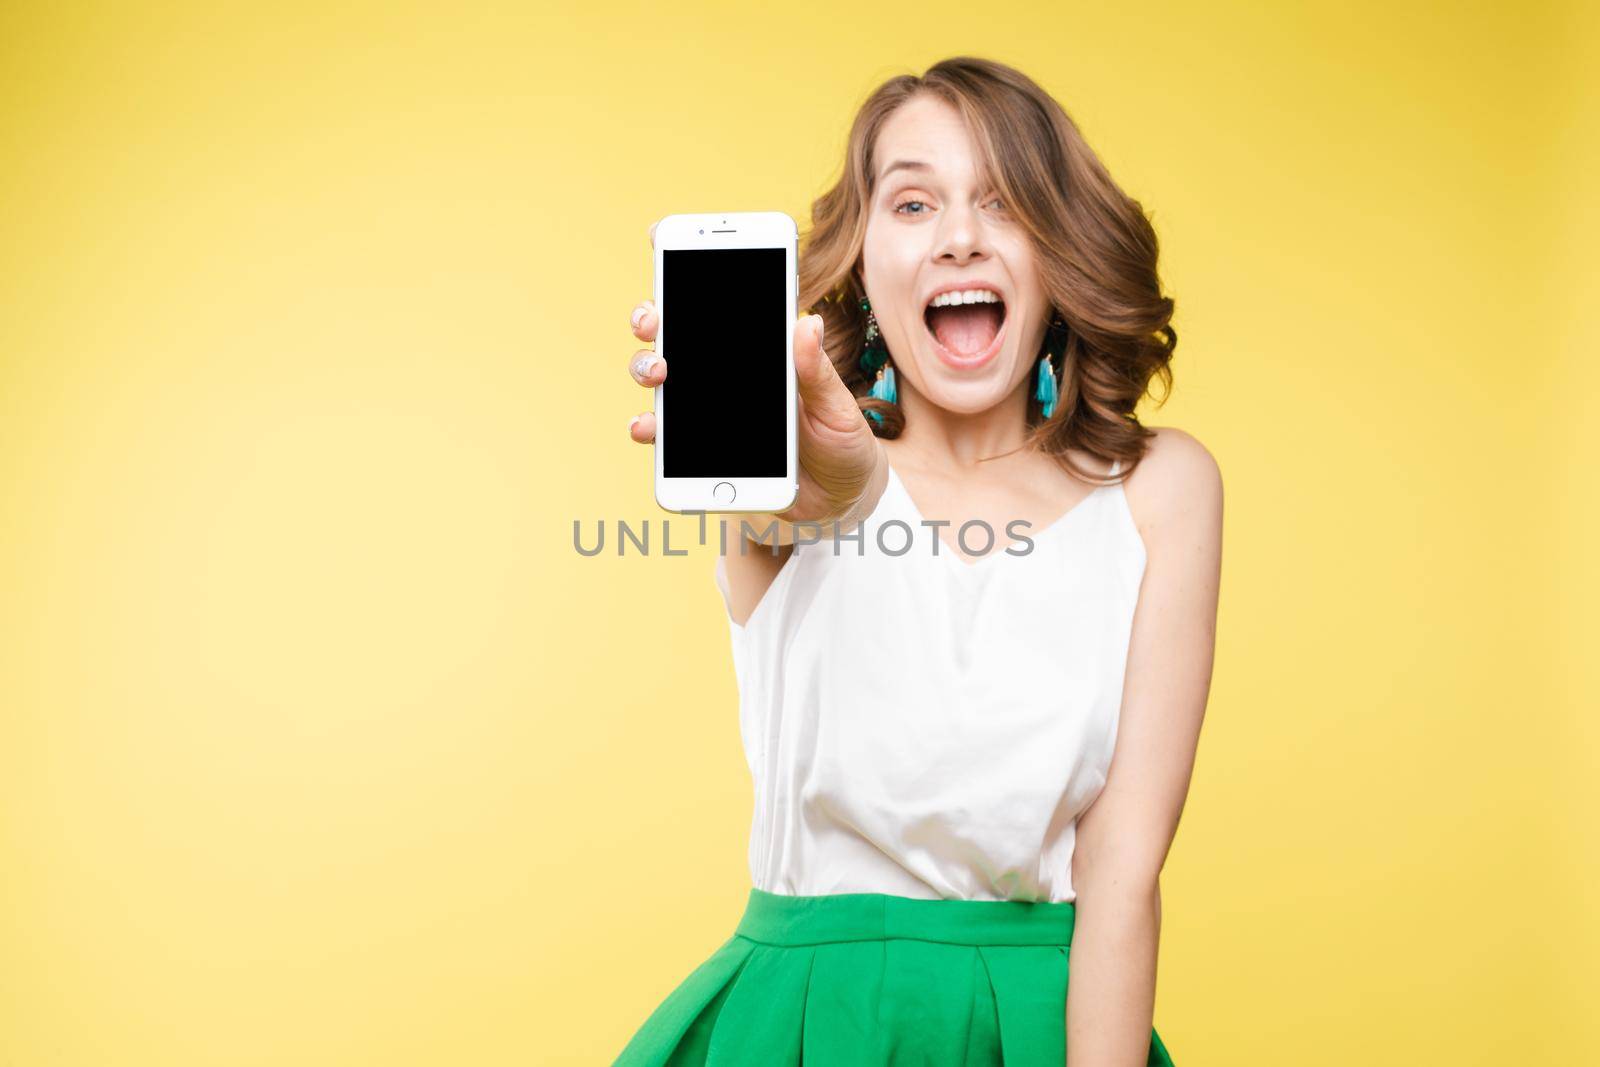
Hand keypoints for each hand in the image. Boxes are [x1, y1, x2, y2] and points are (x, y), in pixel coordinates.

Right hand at [627, 219, 884, 529]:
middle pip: (676, 332)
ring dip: (648, 367)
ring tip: (659, 373)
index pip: (721, 301)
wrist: (840, 501)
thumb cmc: (843, 443)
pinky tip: (647, 427)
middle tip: (655, 319)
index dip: (686, 265)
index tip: (659, 236)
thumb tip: (808, 322)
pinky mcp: (702, 450)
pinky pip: (667, 436)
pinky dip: (649, 429)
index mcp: (763, 350)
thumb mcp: (840, 408)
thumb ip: (817, 372)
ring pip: (662, 377)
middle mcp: (728, 372)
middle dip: (656, 317)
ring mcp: (710, 409)